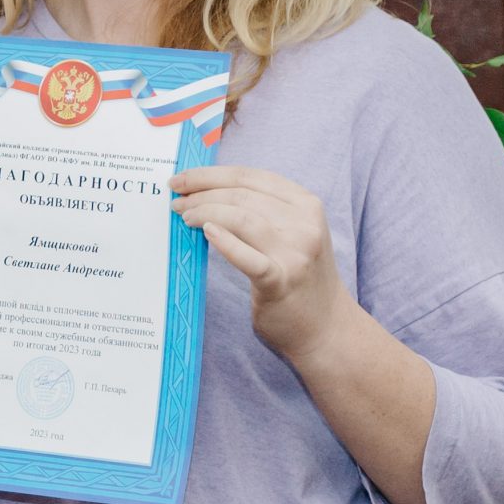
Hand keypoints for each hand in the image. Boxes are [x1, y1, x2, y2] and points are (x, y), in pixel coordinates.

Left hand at [170, 165, 354, 362]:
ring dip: (205, 213)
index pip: (250, 177)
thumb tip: (206, 192)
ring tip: (185, 218)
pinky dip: (224, 242)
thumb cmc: (299, 277)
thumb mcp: (293, 233)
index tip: (182, 180)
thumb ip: (264, 211)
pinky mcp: (282, 282)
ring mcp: (296, 253)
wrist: (326, 328)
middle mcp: (305, 224)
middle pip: (241, 195)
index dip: (210, 175)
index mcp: (306, 204)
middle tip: (176, 202)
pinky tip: (206, 233)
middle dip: (201, 194)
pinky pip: (248, 257)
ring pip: (241, 217)